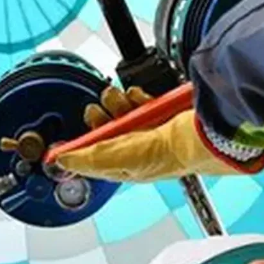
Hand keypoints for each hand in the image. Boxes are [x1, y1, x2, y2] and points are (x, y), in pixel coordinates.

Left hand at [54, 85, 248, 182]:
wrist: (203, 131)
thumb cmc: (171, 154)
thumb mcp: (119, 158)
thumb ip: (88, 158)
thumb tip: (60, 160)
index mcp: (124, 167)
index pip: (91, 159)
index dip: (77, 147)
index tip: (64, 138)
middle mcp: (135, 150)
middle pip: (104, 131)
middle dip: (98, 118)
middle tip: (98, 111)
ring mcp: (148, 130)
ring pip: (119, 113)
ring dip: (115, 102)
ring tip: (119, 99)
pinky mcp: (160, 112)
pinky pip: (138, 101)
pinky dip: (134, 96)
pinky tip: (137, 97)